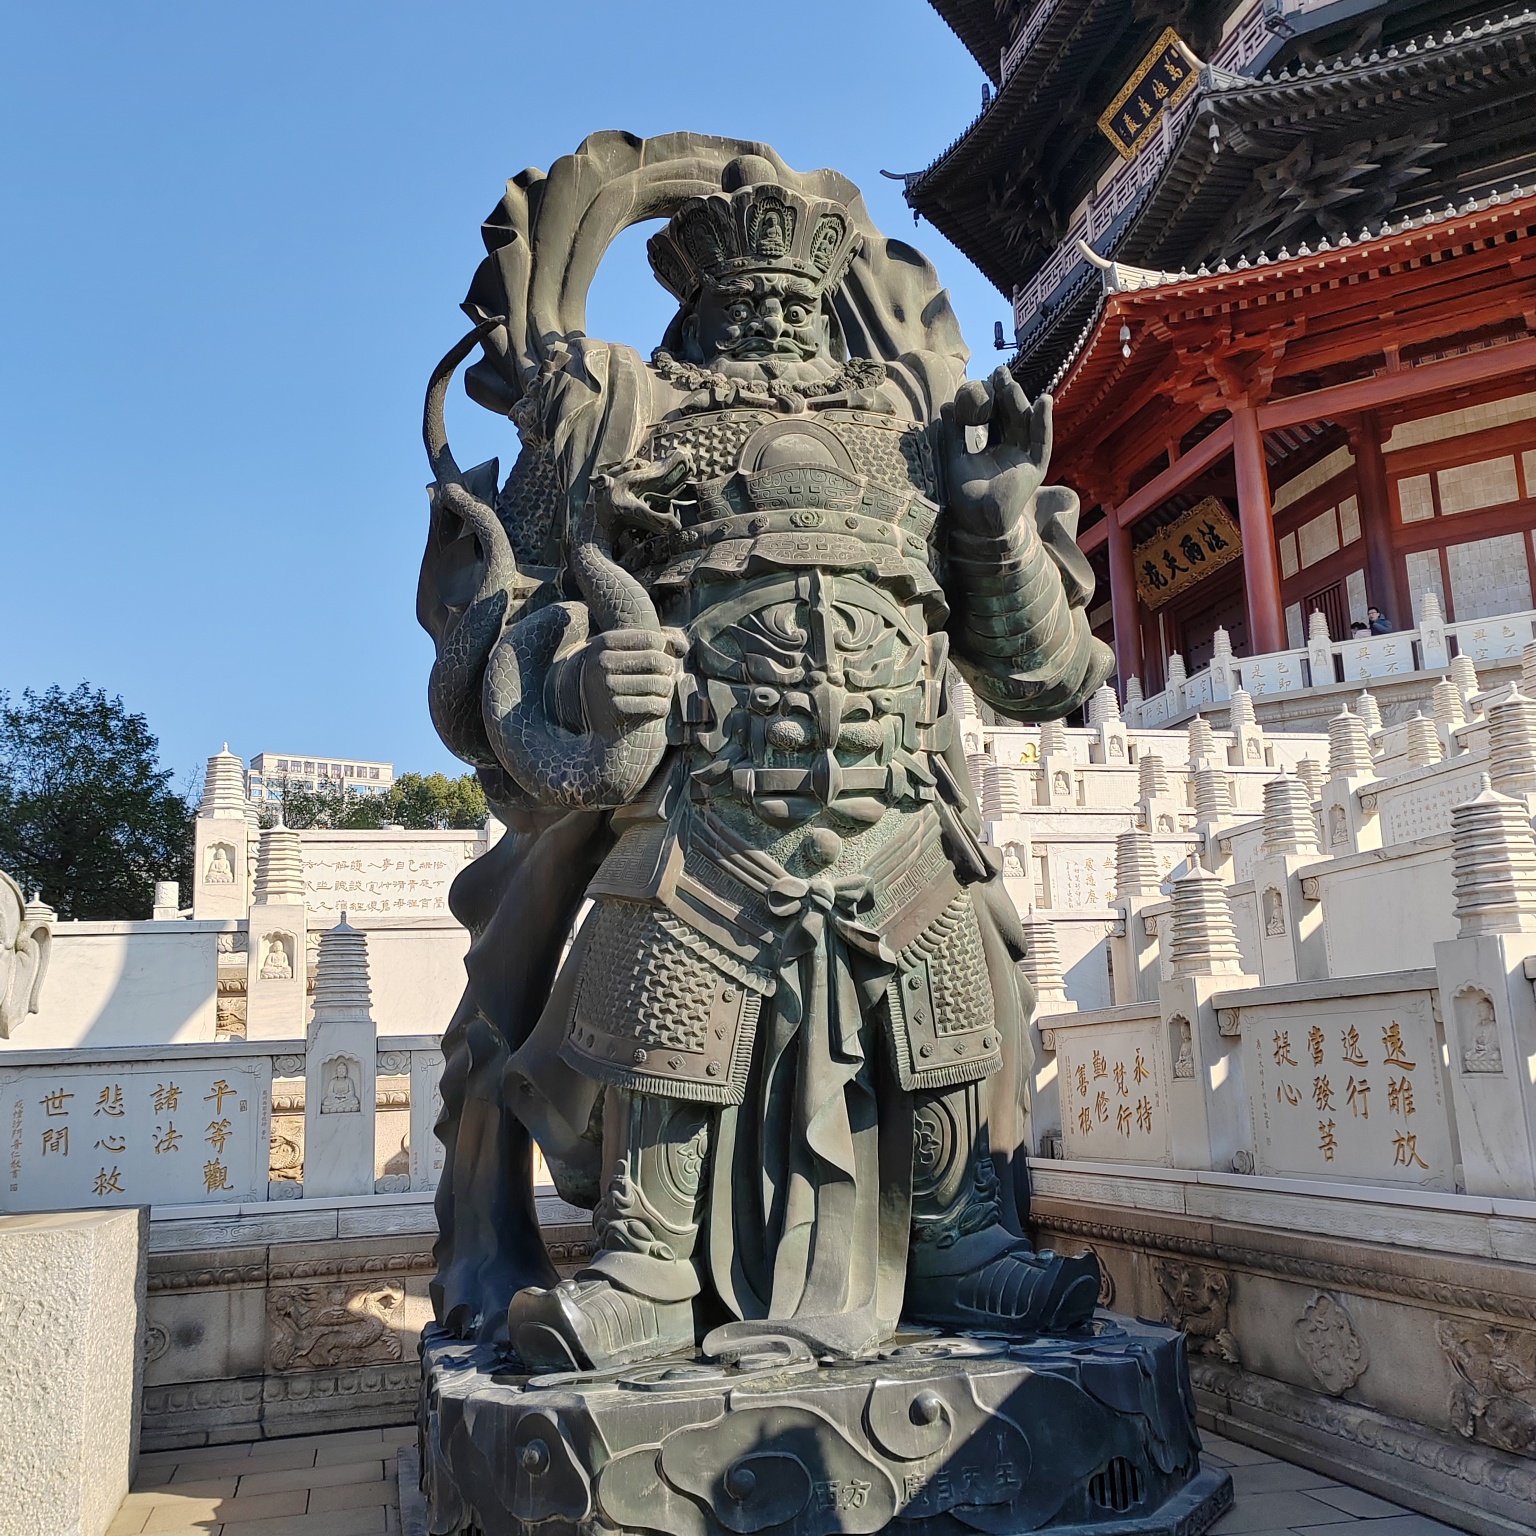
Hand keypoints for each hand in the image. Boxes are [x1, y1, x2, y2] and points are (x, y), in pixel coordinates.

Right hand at [579, 627, 687, 738]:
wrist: (593, 711)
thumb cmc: (618, 674)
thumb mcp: (627, 650)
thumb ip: (658, 640)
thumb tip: (682, 647)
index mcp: (604, 643)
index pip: (651, 638)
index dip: (662, 648)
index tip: (657, 656)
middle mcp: (602, 663)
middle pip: (657, 660)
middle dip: (668, 668)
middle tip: (665, 674)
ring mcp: (608, 687)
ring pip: (660, 684)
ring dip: (667, 688)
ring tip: (660, 690)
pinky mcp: (617, 710)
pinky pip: (657, 705)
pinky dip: (663, 706)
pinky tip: (655, 705)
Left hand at [944, 366, 1053, 535]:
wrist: (977, 523)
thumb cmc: (964, 496)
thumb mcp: (955, 458)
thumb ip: (953, 434)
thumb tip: (947, 405)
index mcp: (993, 449)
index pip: (994, 418)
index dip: (991, 398)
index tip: (985, 378)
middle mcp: (1011, 452)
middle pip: (1011, 416)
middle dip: (1006, 394)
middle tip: (998, 371)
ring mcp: (1024, 459)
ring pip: (1024, 424)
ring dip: (1019, 402)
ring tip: (1009, 383)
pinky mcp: (1035, 468)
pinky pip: (1041, 441)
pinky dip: (1044, 422)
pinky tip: (1044, 400)